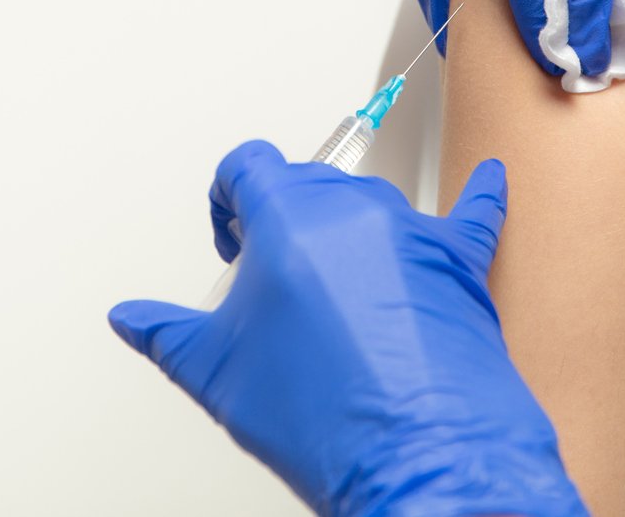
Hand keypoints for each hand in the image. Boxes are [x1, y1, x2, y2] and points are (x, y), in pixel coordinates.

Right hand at [109, 141, 584, 516]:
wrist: (418, 458)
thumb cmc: (327, 415)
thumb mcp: (217, 375)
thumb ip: (167, 333)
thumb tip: (134, 319)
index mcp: (288, 217)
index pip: (248, 166)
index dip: (228, 199)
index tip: (232, 235)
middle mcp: (354, 210)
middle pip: (307, 183)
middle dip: (281, 221)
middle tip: (272, 279)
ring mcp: (414, 232)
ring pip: (371, 204)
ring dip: (347, 233)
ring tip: (336, 296)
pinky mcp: (462, 263)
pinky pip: (475, 212)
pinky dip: (479, 198)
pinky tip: (490, 180)